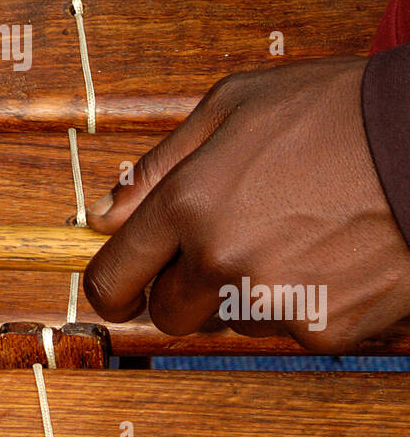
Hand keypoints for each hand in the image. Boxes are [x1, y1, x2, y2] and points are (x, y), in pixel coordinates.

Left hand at [83, 58, 409, 352]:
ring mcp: (273, 301)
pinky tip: (328, 254)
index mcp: (188, 204)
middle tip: (223, 245)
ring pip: (229, 320)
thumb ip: (157, 166)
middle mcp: (221, 260)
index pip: (113, 279)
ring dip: (244, 290)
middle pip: (166, 314)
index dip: (112, 288)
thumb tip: (103, 216)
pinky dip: (300, 301)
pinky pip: (287, 328)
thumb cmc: (334, 111)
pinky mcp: (323, 329)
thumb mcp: (233, 107)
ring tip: (293, 232)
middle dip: (181, 288)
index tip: (122, 288)